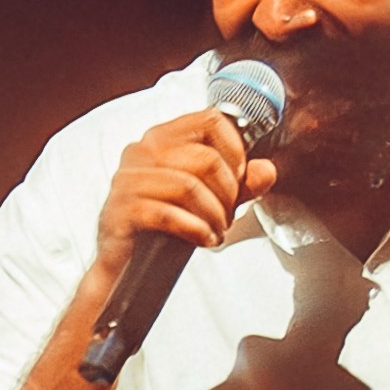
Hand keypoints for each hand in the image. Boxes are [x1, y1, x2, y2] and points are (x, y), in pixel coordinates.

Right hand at [97, 110, 269, 266]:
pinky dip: (196, 230)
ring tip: (217, 231)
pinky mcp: (122, 210)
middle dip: (229, 193)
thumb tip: (267, 170)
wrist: (125, 269)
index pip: (211, 120)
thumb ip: (239, 184)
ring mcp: (128, 180)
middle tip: (229, 217)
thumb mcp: (208, 201)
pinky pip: (169, 214)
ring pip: (190, 186)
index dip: (236, 150)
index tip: (241, 179)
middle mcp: (141, 151)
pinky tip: (204, 239)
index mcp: (162, 138)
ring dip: (215, 215)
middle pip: (206, 158)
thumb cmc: (164, 229)